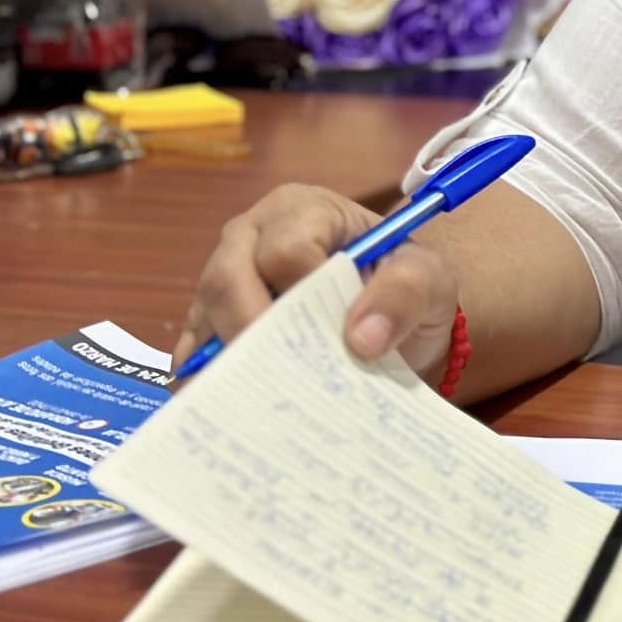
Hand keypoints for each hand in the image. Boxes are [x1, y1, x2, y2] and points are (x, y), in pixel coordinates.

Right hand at [172, 184, 459, 381]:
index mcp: (304, 211)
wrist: (396, 318)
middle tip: (279, 380)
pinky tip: (233, 411)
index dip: (302, 293)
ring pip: (203, 316)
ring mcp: (223, 278)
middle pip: (226, 280)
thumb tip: (361, 337)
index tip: (332, 333)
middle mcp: (251, 237)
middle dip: (250, 333)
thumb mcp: (428, 279)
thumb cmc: (405, 286)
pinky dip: (211, 381)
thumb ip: (406, 292)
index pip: (284, 249)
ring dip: (229, 362)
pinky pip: (193, 350)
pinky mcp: (209, 321)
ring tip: (259, 404)